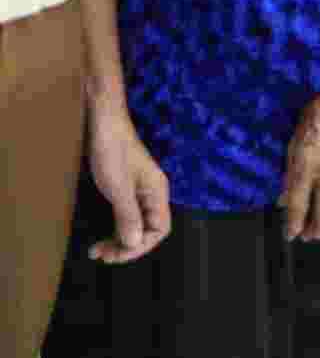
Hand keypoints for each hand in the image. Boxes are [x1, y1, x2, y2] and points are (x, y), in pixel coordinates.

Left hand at [86, 105, 170, 263]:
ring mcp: (141, 192)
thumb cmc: (112, 153)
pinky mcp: (129, 190)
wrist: (105, 126)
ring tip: (97, 251)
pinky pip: (128, 217)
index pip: (160, 229)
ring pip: (137, 225)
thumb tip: (135, 244)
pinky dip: (116, 229)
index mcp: (157, 192)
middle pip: (149, 230)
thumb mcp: (118, 187)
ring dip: (119, 241)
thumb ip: (128, 216)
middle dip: (127, 247)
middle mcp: (153, 194)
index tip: (115, 254)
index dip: (140, 247)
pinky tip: (103, 236)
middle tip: (101, 256)